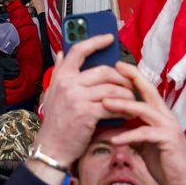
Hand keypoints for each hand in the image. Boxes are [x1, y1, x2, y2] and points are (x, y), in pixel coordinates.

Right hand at [30, 35, 135, 183]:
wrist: (52, 146)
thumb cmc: (55, 121)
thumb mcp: (52, 92)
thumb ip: (59, 71)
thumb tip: (62, 52)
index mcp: (61, 76)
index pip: (79, 50)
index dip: (95, 41)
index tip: (109, 38)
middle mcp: (68, 83)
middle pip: (103, 70)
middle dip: (122, 76)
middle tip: (131, 82)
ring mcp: (77, 98)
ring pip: (111, 87)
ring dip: (127, 93)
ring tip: (133, 98)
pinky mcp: (87, 113)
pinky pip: (113, 105)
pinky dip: (125, 108)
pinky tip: (129, 112)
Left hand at [103, 61, 185, 184]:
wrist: (184, 184)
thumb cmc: (165, 164)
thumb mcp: (145, 145)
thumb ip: (133, 134)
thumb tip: (114, 129)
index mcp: (161, 115)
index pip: (147, 91)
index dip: (134, 77)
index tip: (118, 67)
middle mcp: (167, 117)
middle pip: (149, 91)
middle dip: (132, 78)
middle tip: (115, 68)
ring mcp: (169, 127)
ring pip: (144, 110)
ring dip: (123, 105)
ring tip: (104, 103)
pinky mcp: (168, 141)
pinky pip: (144, 134)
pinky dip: (128, 135)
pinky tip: (114, 139)